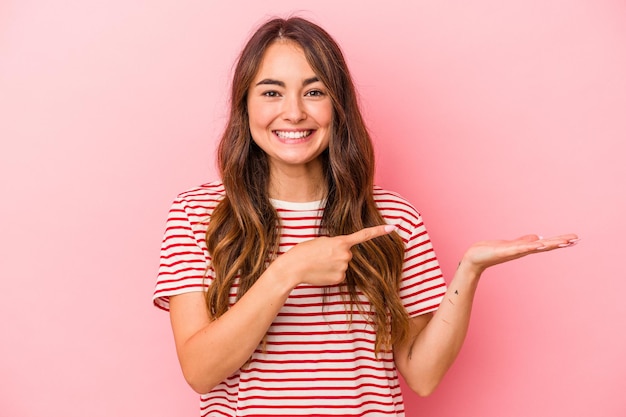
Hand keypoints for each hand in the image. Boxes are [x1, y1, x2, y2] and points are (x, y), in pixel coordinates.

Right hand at [268, 224, 396, 286]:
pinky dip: (331, 274)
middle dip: (337, 254)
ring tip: (319, 263)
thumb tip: (342, 254)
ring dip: (333, 264)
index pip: (364, 235)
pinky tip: (320, 272)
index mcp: (341, 242)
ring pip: (343, 265)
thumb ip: (336, 244)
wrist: (294, 267)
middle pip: (347, 254)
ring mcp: (343, 268)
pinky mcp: (339, 279)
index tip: (393, 228)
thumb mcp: (321, 241)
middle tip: (321, 255)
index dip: (379, 231)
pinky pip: (339, 275)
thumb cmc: (304, 251)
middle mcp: (346, 255)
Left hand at [461, 233, 579, 275]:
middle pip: (545, 245)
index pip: (546, 244)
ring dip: (549, 244)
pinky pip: (520, 248)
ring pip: (535, 247)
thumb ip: (524, 241)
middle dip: (560, 242)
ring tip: (563, 241)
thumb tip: (538, 237)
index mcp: (525, 248)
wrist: (475, 258)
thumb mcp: (511, 244)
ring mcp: (515, 251)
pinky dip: (529, 246)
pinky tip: (538, 243)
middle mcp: (522, 251)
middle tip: (576, 239)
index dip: (559, 241)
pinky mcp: (505, 251)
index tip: (575, 238)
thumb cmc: (491, 251)